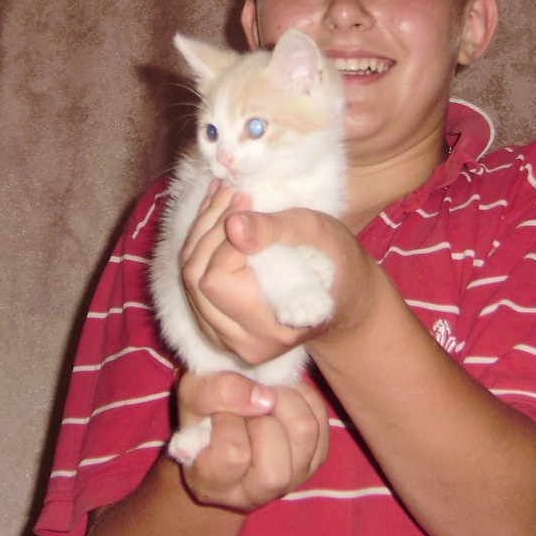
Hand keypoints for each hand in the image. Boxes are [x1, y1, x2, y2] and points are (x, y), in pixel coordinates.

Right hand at [176, 370, 329, 511]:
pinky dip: (303, 396)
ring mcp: (292, 479)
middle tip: (245, 404)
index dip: (228, 419)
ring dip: (284, 401)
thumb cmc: (202, 415)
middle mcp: (255, 493)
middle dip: (259, 415)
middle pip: (275, 464)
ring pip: (304, 433)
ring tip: (266, 395)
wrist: (225, 428)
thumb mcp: (192, 396)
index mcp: (213, 485)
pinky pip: (321, 419)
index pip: (233, 454)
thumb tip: (264, 397)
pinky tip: (282, 396)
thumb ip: (215, 392)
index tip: (219, 412)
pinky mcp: (316, 457)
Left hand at [188, 207, 384, 363]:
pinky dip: (201, 244)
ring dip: (201, 231)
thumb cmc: (336, 263)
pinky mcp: (217, 328)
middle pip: (197, 280)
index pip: (219, 278)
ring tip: (224, 196)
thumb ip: (274, 230)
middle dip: (208, 228)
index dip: (225, 235)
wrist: (345, 298)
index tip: (246, 200)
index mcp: (273, 328)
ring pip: (189, 280)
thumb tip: (232, 226)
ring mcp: (228, 339)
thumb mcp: (317, 234)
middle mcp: (246, 344)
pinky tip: (218, 215)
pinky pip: (193, 283)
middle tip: (232, 191)